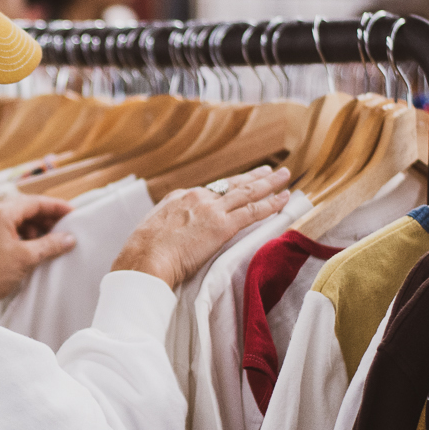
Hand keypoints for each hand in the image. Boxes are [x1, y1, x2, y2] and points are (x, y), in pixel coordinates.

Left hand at [0, 194, 78, 304]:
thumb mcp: (25, 258)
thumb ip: (49, 245)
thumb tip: (69, 238)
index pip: (33, 202)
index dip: (55, 207)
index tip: (72, 213)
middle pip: (24, 208)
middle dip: (46, 218)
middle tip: (64, 228)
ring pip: (16, 219)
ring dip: (34, 227)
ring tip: (50, 240)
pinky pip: (7, 229)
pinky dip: (22, 234)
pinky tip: (33, 246)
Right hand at [113, 166, 292, 288]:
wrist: (144, 259)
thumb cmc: (143, 254)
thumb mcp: (152, 230)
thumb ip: (169, 228)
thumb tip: (172, 237)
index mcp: (179, 197)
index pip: (210, 190)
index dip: (229, 187)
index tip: (240, 184)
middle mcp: (197, 197)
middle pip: (232, 184)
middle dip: (253, 177)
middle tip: (270, 170)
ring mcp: (211, 209)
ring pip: (247, 192)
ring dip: (269, 184)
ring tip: (284, 176)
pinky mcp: (223, 226)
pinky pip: (253, 211)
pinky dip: (271, 204)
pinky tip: (284, 199)